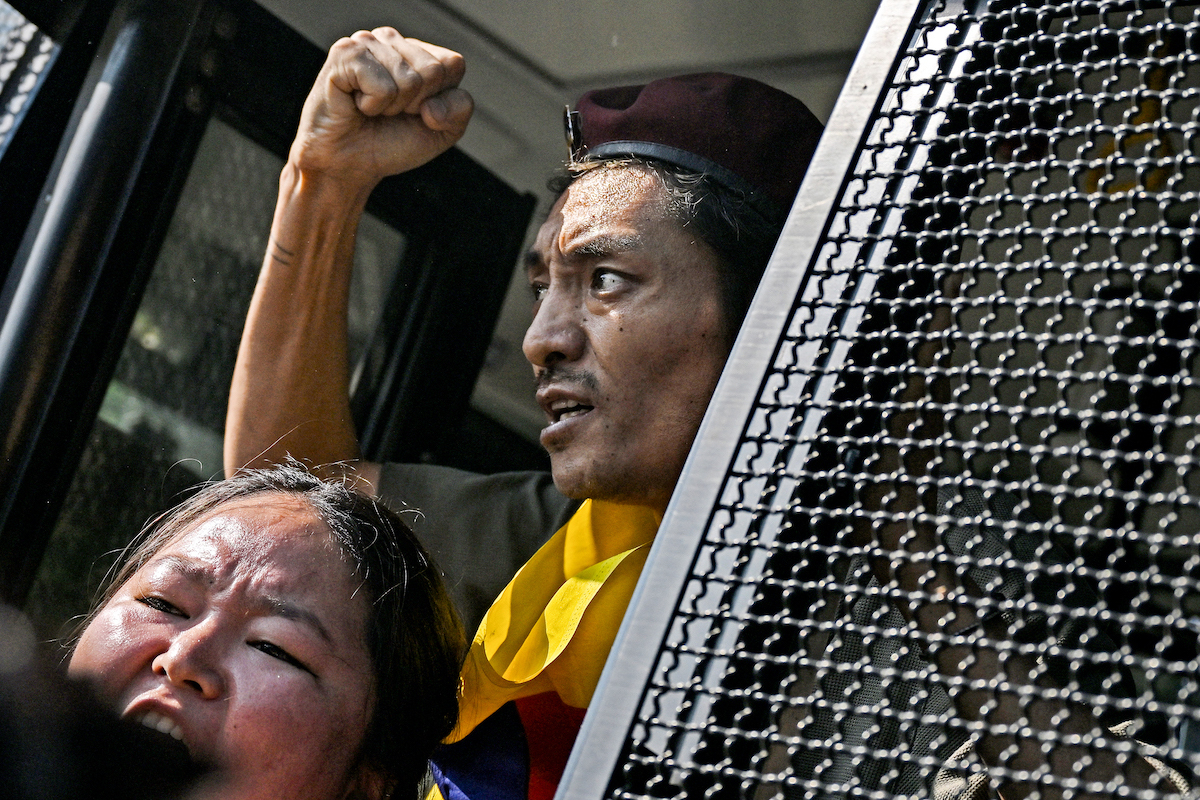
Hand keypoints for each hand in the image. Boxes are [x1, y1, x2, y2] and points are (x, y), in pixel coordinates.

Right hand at [290, 28, 472, 189]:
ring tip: (370, 108)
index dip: (439, 100)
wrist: (348, 164)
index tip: (414, 112)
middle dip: (415, 104)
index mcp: (418, 51)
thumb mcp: (441, 131)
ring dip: (392, 108)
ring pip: (409, 79)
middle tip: (388, 112)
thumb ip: (460, 110)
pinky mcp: (345, 54)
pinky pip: (383, 88)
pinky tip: (355, 104)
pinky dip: (372, 106)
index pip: (453, 64)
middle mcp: (392, 40)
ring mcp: (367, 42)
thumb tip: (432, 104)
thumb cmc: (391, 144)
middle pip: (433, 71)